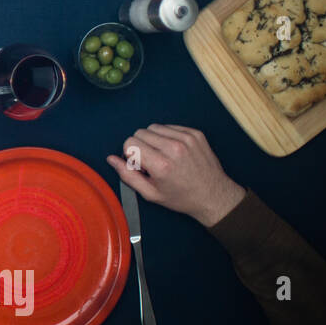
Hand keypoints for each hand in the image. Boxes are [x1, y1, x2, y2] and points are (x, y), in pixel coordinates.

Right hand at [107, 124, 246, 227]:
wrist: (214, 195)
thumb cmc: (182, 197)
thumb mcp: (150, 193)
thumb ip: (127, 175)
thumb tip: (111, 159)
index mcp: (161, 164)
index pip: (130, 142)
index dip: (131, 154)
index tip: (140, 164)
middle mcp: (174, 148)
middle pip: (140, 132)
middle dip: (140, 145)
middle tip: (151, 161)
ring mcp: (186, 139)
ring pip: (154, 127)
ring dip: (153, 139)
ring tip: (163, 155)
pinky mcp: (195, 134)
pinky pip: (169, 126)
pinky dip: (167, 136)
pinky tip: (174, 151)